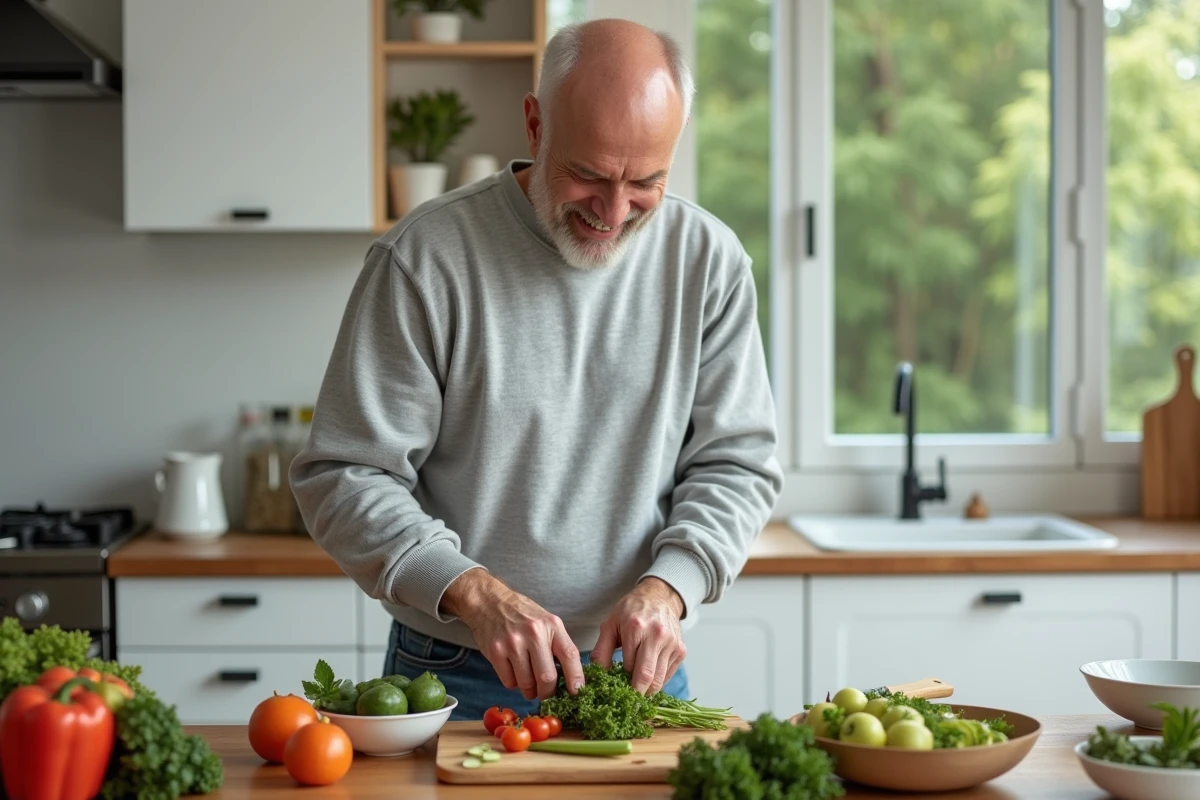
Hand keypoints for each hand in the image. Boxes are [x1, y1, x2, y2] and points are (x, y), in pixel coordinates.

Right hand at [441, 569, 584, 701]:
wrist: (490, 601)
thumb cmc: (522, 615)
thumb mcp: (546, 622)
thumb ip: (558, 646)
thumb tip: (569, 680)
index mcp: (552, 625)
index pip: (570, 655)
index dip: (576, 678)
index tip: (577, 693)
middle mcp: (534, 633)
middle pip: (547, 677)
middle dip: (547, 693)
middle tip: (545, 694)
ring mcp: (513, 642)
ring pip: (527, 683)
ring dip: (529, 690)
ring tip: (528, 682)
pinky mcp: (496, 651)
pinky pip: (509, 682)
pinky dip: (513, 683)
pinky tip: (513, 670)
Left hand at [591, 577, 685, 695]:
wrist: (659, 597)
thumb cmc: (631, 611)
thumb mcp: (609, 625)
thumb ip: (600, 652)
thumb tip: (596, 678)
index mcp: (636, 628)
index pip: (629, 668)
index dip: (621, 684)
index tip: (615, 692)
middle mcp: (657, 635)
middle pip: (647, 678)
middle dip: (636, 695)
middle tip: (626, 703)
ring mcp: (671, 643)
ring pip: (659, 680)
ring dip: (647, 691)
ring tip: (636, 691)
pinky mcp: (681, 650)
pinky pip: (668, 675)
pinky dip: (657, 682)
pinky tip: (648, 678)